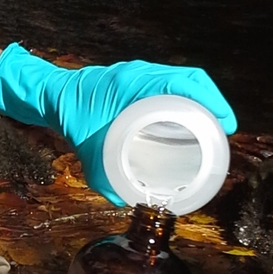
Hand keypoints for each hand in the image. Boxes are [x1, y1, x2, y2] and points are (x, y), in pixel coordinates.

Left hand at [0, 44, 236, 202]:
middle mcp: (141, 73)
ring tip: (210, 128)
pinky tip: (186, 120)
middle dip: (211, 104)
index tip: (225, 124)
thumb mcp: (86, 145)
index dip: (211, 101)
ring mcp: (139, 74)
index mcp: (135, 82)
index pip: (185, 81)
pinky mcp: (134, 81)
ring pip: (180, 82)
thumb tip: (122, 200)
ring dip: (198, 101)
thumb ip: (101, 174)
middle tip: (222, 132)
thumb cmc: (68, 112)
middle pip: (190, 80)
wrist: (48, 93)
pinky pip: (167, 84)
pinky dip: (182, 99)